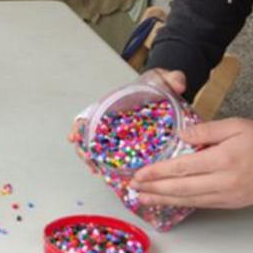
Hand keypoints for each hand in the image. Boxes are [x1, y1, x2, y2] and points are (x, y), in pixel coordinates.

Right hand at [67, 68, 187, 168]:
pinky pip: (117, 157)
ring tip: (97, 170)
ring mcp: (121, 134)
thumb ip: (171, 78)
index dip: (80, 126)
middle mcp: (113, 121)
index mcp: (114, 104)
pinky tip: (110, 174)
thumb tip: (178, 83)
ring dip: (95, 159)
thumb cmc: (159, 85)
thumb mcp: (163, 78)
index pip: (90, 115)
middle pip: (90, 136)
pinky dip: (111, 166)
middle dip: (85, 149)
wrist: (169, 94)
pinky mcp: (132, 145)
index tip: (74, 137)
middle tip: (88, 160)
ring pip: (101, 148)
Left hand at [129, 118, 252, 208]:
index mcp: (223, 160)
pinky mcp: (231, 203)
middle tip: (133, 188)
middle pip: (181, 188)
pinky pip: (202, 204)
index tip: (139, 174)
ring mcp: (227, 196)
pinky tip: (170, 201)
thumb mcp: (236, 125)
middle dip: (154, 189)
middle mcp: (223, 182)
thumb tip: (181, 135)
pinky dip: (182, 203)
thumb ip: (206, 130)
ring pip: (189, 200)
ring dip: (164, 200)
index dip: (157, 173)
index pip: (182, 168)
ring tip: (144, 198)